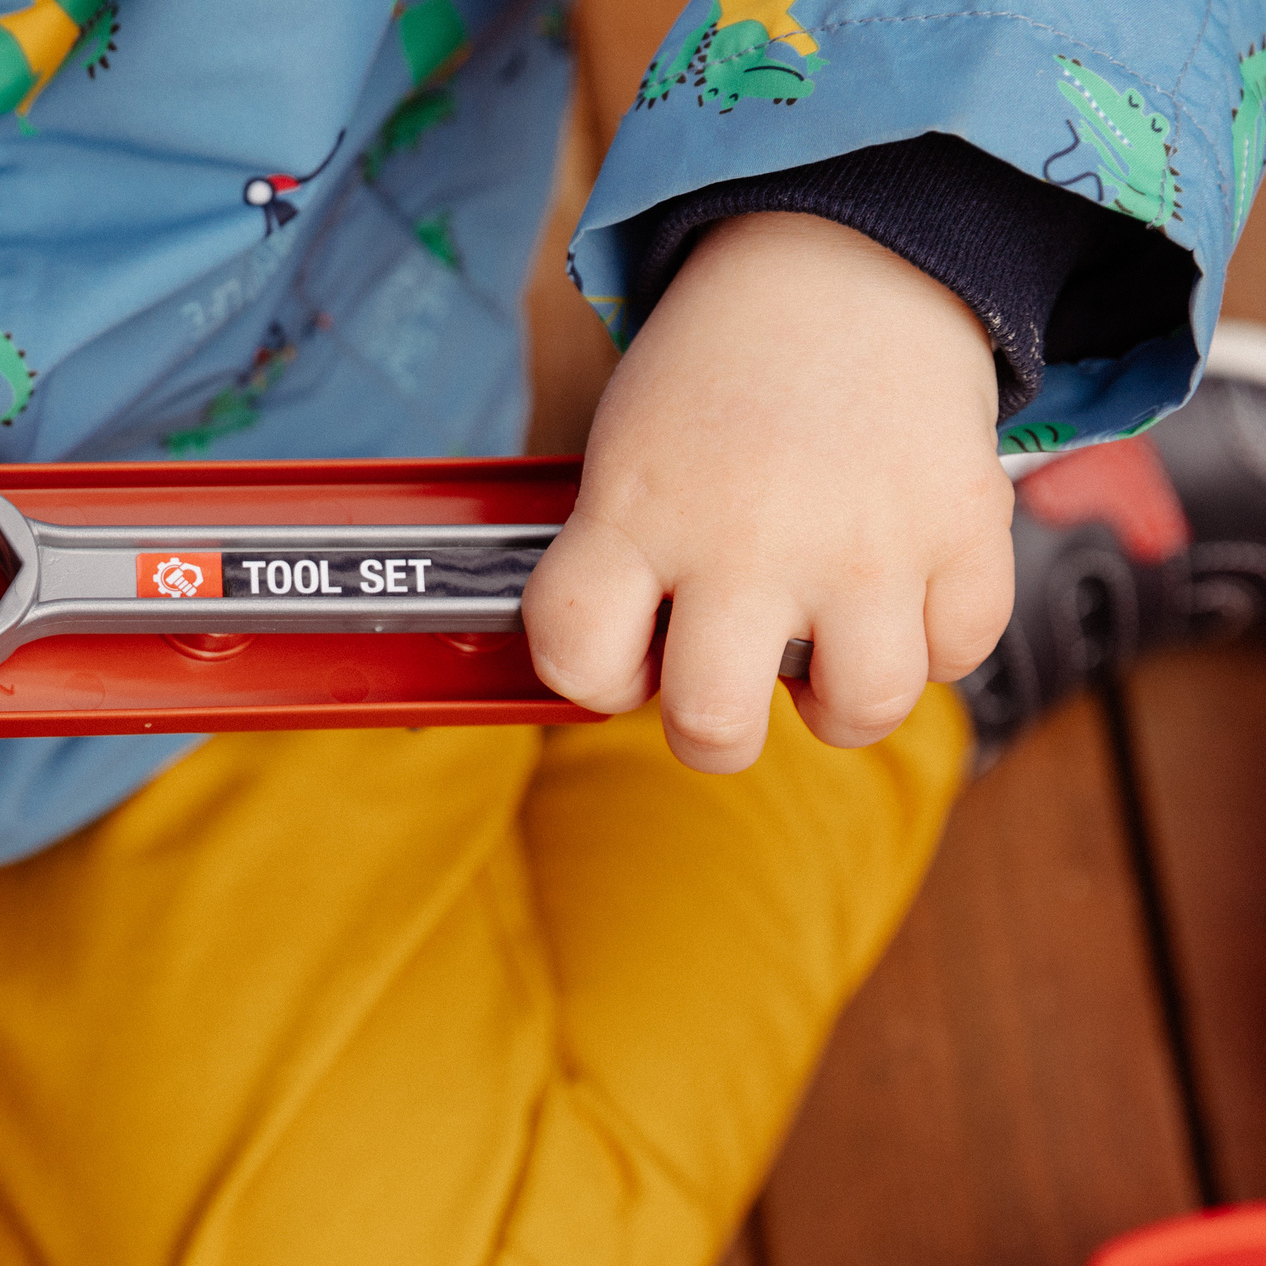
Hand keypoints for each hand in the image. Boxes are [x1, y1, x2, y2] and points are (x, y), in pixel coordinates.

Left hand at [523, 212, 1012, 771]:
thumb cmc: (718, 386)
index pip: (574, 658)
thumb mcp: (624, 460)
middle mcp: (747, 540)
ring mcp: (864, 542)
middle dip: (713, 731)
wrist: (841, 263)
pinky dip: (932, 642)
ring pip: (860, 711)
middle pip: (713, 727)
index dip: (592, 677)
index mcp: (639, 514)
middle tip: (726, 679)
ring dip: (838, 703)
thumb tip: (645, 686)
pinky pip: (957, 653)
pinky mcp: (963, 527)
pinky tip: (897, 593)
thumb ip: (618, 568)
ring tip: (825, 644)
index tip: (625, 647)